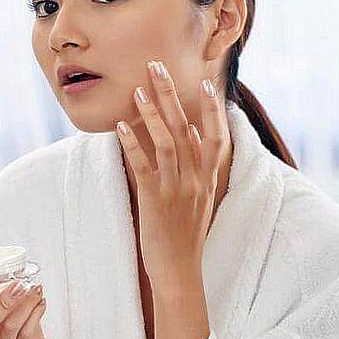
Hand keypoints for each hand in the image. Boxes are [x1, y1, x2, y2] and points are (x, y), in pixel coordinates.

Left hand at [116, 61, 225, 285]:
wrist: (179, 271)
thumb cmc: (185, 235)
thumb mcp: (199, 200)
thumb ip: (197, 170)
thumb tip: (191, 136)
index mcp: (208, 180)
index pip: (217, 137)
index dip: (212, 110)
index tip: (205, 83)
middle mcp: (197, 181)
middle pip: (187, 129)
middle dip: (172, 96)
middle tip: (157, 67)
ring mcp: (177, 190)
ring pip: (167, 143)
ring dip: (152, 114)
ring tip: (138, 90)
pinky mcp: (156, 201)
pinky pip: (144, 166)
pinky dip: (132, 144)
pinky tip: (121, 126)